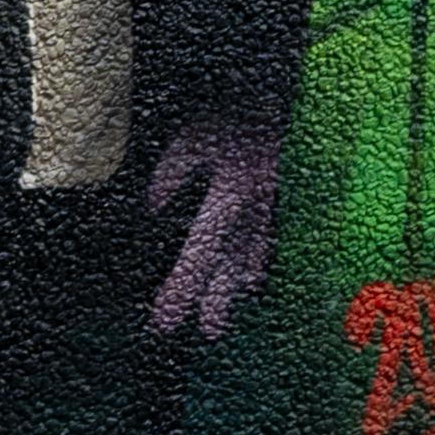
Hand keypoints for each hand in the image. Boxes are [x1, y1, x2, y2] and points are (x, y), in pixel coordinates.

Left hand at [143, 121, 281, 341]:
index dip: (181, 290)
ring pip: (251, 262)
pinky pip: (264, 245)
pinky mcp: (277, 207)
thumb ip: (172, 176)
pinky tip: (247, 283)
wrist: (281, 101)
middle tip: (200, 333)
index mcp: (231, 197)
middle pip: (229, 270)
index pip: (199, 255)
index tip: (164, 321)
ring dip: (233, 291)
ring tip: (216, 323)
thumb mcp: (192, 139)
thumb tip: (153, 209)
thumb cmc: (232, 117)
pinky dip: (254, 266)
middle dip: (212, 302)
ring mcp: (270, 213)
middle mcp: (254, 214)